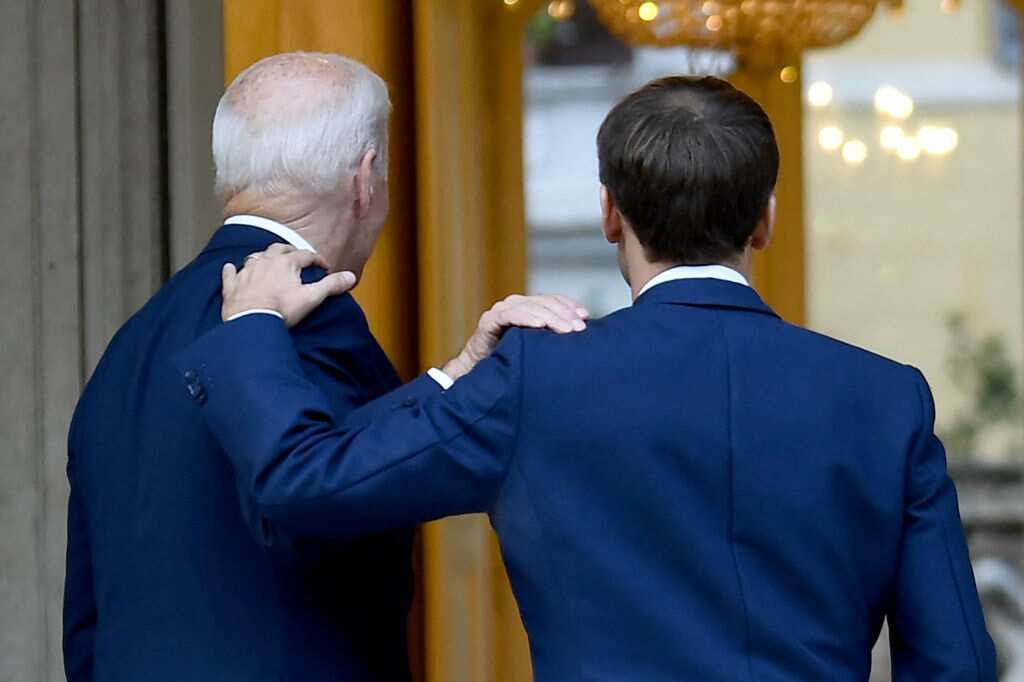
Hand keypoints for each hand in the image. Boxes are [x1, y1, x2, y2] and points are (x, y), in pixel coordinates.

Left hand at [221, 244, 356, 326]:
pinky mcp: (232, 285)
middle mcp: (265, 261)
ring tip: (268, 262)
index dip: (317, 260)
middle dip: (289, 251)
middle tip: (296, 257)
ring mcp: (246, 271)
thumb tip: (351, 276)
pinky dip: (232, 270)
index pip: (305, 255)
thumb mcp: (311, 298)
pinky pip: (230, 273)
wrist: (251, 322)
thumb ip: (331, 286)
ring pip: (255, 257)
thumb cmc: (281, 309)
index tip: (324, 267)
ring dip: (263, 258)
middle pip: (278, 249)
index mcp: (286, 263)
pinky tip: (231, 268)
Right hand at [443, 294, 588, 380]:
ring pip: (530, 306)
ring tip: (565, 329)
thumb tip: (582, 340)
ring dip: (550, 316)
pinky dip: (525, 317)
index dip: (570, 305)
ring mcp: (501, 311)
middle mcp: (515, 305)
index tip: (586, 317)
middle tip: (579, 328)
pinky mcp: (489, 321)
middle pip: (545, 302)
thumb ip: (553, 339)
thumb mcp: (537, 349)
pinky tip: (539, 324)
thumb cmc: (510, 361)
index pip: (553, 299)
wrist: (478, 374)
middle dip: (564, 314)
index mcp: (529, 308)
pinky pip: (508, 315)